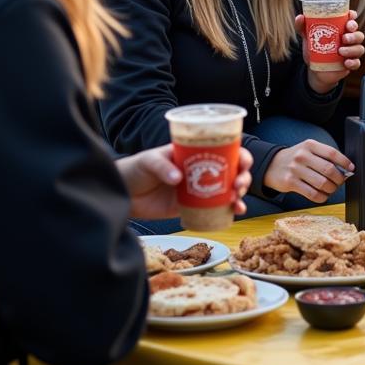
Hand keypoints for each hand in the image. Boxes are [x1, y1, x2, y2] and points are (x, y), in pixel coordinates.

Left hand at [117, 144, 252, 219]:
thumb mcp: (149, 161)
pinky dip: (227, 212)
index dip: (239, 155)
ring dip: (239, 195)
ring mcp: (197, 190)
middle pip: (231, 171)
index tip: (243, 164)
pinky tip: (234, 213)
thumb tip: (178, 179)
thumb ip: (162, 167)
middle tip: (239, 185)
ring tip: (238, 202)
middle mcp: (201, 170)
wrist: (122, 193)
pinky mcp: (191, 207)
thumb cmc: (136, 169)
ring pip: (227, 191)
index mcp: (195, 154)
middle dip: (243, 177)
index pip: (224, 150)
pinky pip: (214, 209)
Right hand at [263, 139, 353, 203]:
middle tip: (340, 182)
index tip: (351, 168)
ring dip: (331, 189)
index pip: (332, 153)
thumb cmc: (295, 158)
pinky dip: (321, 197)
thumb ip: (323, 156)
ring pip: (322, 183)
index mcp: (309, 145)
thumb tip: (344, 169)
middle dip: (339, 178)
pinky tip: (323, 195)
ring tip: (331, 189)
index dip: (344, 161)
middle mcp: (302, 156)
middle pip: (329, 169)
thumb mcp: (307, 150)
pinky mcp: (290, 183)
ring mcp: (295, 169)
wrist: (271, 165)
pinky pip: (312, 194)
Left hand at [297, 10, 364, 92]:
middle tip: (344, 37)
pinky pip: (357, 63)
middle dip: (353, 34)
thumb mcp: (308, 37)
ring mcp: (351, 52)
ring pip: (359, 48)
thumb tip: (300, 17)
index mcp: (341, 29)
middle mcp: (349, 39)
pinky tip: (345, 62)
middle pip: (358, 34)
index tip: (350, 16)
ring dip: (352, 49)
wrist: (315, 71)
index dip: (353, 16)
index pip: (351, 20)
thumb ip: (302, 26)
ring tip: (340, 51)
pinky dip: (353, 62)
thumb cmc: (315, 50)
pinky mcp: (350, 64)